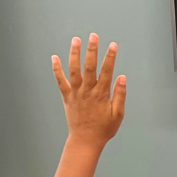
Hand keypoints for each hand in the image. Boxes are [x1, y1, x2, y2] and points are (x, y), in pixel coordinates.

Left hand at [51, 33, 125, 148]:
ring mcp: (76, 93)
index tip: (113, 45)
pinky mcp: (67, 97)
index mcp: (101, 95)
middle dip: (92, 50)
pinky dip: (56, 69)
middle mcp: (87, 91)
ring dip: (74, 54)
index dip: (110, 57)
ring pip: (74, 70)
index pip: (107, 71)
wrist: (85, 141)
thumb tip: (122, 78)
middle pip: (90, 67)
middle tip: (93, 36)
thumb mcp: (118, 115)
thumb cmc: (104, 129)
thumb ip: (120, 95)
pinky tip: (54, 57)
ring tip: (76, 39)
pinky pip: (60, 81)